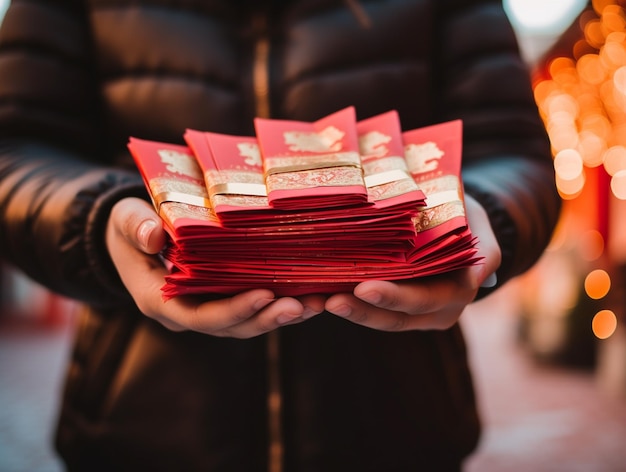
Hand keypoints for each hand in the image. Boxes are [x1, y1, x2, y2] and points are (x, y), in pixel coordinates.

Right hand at [105, 197, 323, 337]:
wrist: (133, 236)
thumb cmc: (130, 227)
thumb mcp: (126, 220)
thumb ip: (137, 227)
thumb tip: (153, 237)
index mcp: (159, 300)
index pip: (200, 316)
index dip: (233, 310)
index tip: (265, 294)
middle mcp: (185, 313)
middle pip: (231, 327)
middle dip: (267, 318)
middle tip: (304, 306)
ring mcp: (205, 309)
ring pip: (247, 323)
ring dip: (281, 316)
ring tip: (317, 304)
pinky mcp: (221, 299)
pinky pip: (251, 309)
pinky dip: (279, 305)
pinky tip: (309, 296)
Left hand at [324, 195, 500, 330]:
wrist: (460, 223)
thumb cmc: (467, 218)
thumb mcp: (478, 225)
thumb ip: (480, 248)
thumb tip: (475, 275)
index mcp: (458, 291)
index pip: (422, 299)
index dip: (394, 297)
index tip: (364, 288)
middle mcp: (436, 309)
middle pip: (395, 317)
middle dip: (361, 311)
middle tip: (330, 300)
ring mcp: (414, 311)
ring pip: (378, 318)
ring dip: (348, 311)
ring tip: (315, 300)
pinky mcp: (394, 304)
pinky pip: (370, 308)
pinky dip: (346, 301)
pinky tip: (318, 293)